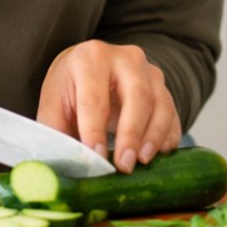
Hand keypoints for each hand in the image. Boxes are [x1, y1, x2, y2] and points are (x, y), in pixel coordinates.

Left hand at [35, 41, 180, 172]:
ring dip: (154, 136)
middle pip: (137, 96)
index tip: (96, 157)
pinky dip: (169, 136)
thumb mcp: (53, 105)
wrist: (89, 67)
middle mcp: (125, 58)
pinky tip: (159, 154)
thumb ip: (57, 133)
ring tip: (142, 160)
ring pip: (161, 104)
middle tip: (124, 164)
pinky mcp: (163, 88)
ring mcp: (149, 71)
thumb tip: (62, 167)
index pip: (94, 98)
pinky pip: (173, 113)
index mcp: (91, 59)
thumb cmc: (70, 88)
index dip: (95, 130)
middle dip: (131, 133)